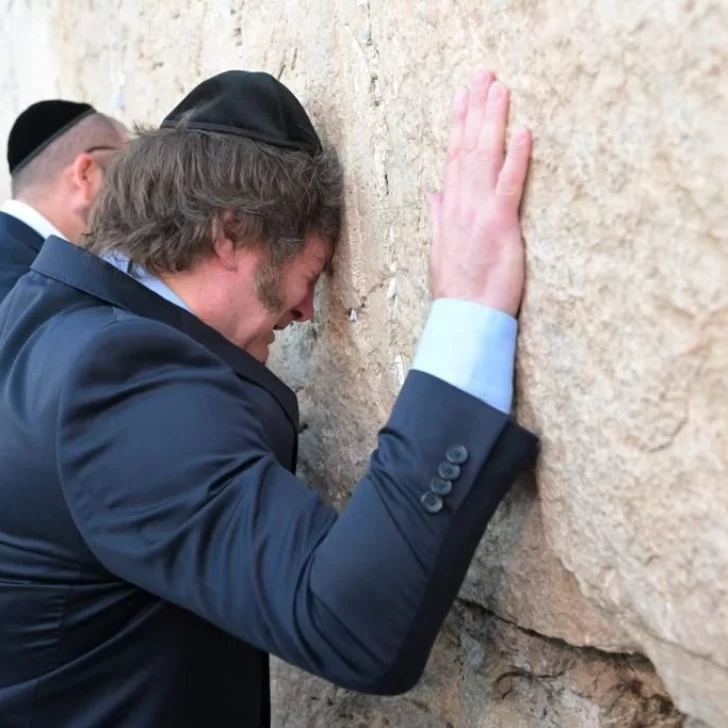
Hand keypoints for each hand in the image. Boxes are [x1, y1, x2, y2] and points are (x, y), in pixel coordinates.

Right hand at [428, 69, 531, 316]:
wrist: (464, 316)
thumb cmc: (457, 288)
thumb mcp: (441, 248)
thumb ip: (439, 217)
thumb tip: (433, 193)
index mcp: (449, 209)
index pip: (453, 158)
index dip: (458, 124)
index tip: (462, 97)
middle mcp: (460, 205)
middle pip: (467, 148)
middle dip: (475, 109)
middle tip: (483, 76)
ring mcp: (478, 212)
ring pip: (484, 157)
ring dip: (492, 120)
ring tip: (499, 89)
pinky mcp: (500, 225)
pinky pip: (509, 184)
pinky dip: (516, 157)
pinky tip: (522, 131)